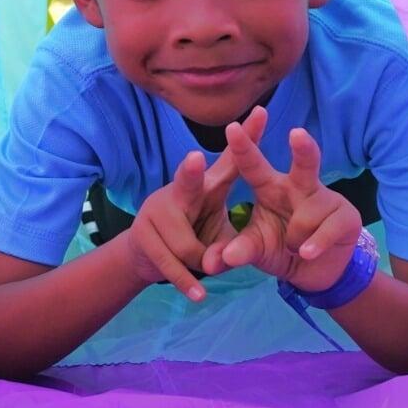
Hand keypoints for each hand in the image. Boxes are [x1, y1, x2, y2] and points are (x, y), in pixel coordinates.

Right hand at [113, 106, 267, 299]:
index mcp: (204, 187)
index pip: (230, 160)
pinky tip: (199, 294)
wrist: (143, 253)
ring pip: (189, 246)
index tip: (264, 113)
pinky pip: (171, 264)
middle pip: (188, 180)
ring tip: (204, 265)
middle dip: (192, 171)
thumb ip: (237, 236)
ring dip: (201, 264)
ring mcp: (156, 212)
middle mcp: (178, 192)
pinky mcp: (143, 237)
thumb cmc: (191, 234)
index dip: (247, 138)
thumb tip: (247, 252)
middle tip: (196, 159)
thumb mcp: (217, 228)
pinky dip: (187, 281)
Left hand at [201, 108, 363, 291]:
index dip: (243, 147)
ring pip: (306, 216)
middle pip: (303, 164)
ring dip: (295, 239)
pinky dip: (314, 246)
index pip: (253, 166)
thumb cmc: (278, 248)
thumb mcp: (255, 250)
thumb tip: (220, 260)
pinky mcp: (347, 215)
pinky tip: (309, 253)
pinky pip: (326, 230)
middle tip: (297, 134)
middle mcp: (298, 185)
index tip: (232, 127)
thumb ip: (238, 251)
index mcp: (270, 187)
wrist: (314, 271)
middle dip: (303, 148)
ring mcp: (326, 198)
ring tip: (295, 247)